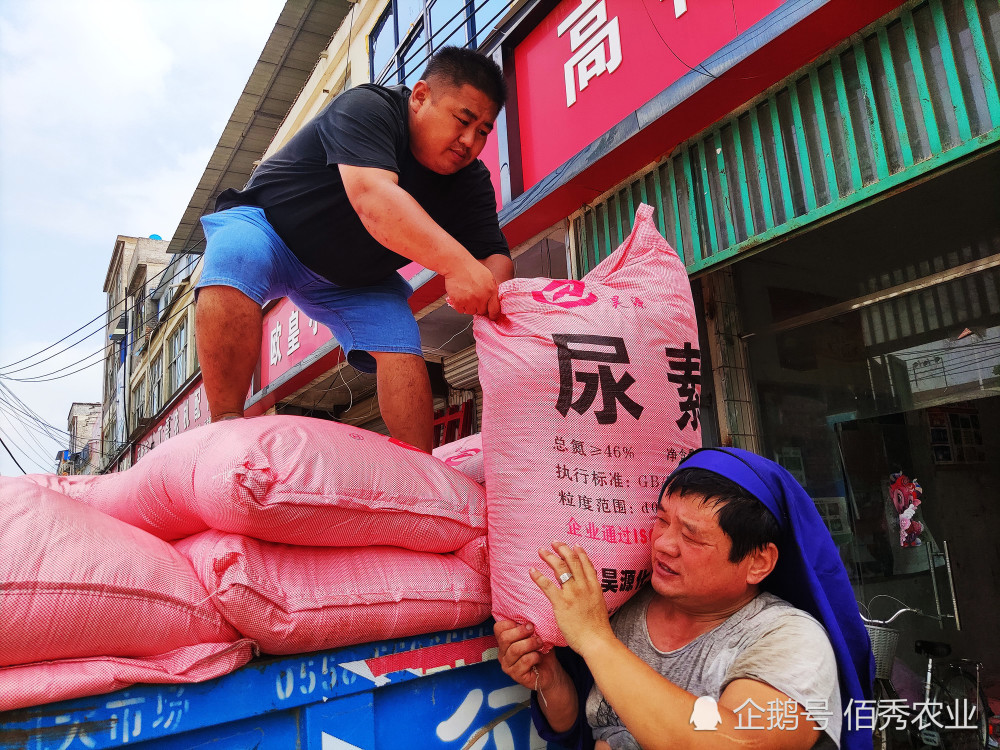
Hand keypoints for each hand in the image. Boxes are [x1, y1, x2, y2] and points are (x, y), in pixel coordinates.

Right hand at [443, 256, 499, 318]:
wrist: (457, 265)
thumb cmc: (472, 269)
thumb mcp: (488, 277)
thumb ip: (492, 291)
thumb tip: (492, 301)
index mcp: (491, 291)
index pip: (495, 310)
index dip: (493, 314)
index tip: (491, 316)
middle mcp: (481, 298)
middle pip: (482, 312)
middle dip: (479, 307)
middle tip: (474, 299)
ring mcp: (470, 301)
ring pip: (471, 312)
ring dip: (469, 307)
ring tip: (466, 296)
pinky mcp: (459, 302)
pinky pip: (461, 310)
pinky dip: (460, 306)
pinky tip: (460, 296)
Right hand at [494, 619, 563, 691]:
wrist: (550, 672)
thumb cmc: (541, 652)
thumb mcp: (535, 636)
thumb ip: (529, 627)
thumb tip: (529, 617)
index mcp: (505, 642)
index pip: (498, 628)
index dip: (511, 623)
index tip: (526, 623)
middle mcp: (503, 654)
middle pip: (504, 638)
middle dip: (521, 632)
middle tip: (533, 630)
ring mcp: (508, 666)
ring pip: (515, 649)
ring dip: (530, 643)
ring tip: (540, 643)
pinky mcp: (516, 675)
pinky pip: (524, 660)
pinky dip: (535, 656)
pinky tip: (539, 657)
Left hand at [530, 542, 615, 656]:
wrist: (597, 641)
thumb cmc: (598, 629)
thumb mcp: (600, 606)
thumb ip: (593, 595)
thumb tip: (589, 591)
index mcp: (594, 587)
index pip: (586, 564)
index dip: (580, 552)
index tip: (574, 545)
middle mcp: (584, 586)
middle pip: (572, 561)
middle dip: (562, 549)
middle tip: (554, 542)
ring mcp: (572, 593)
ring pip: (560, 569)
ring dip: (549, 557)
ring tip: (542, 551)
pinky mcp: (561, 603)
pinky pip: (547, 585)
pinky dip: (538, 576)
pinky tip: (532, 570)